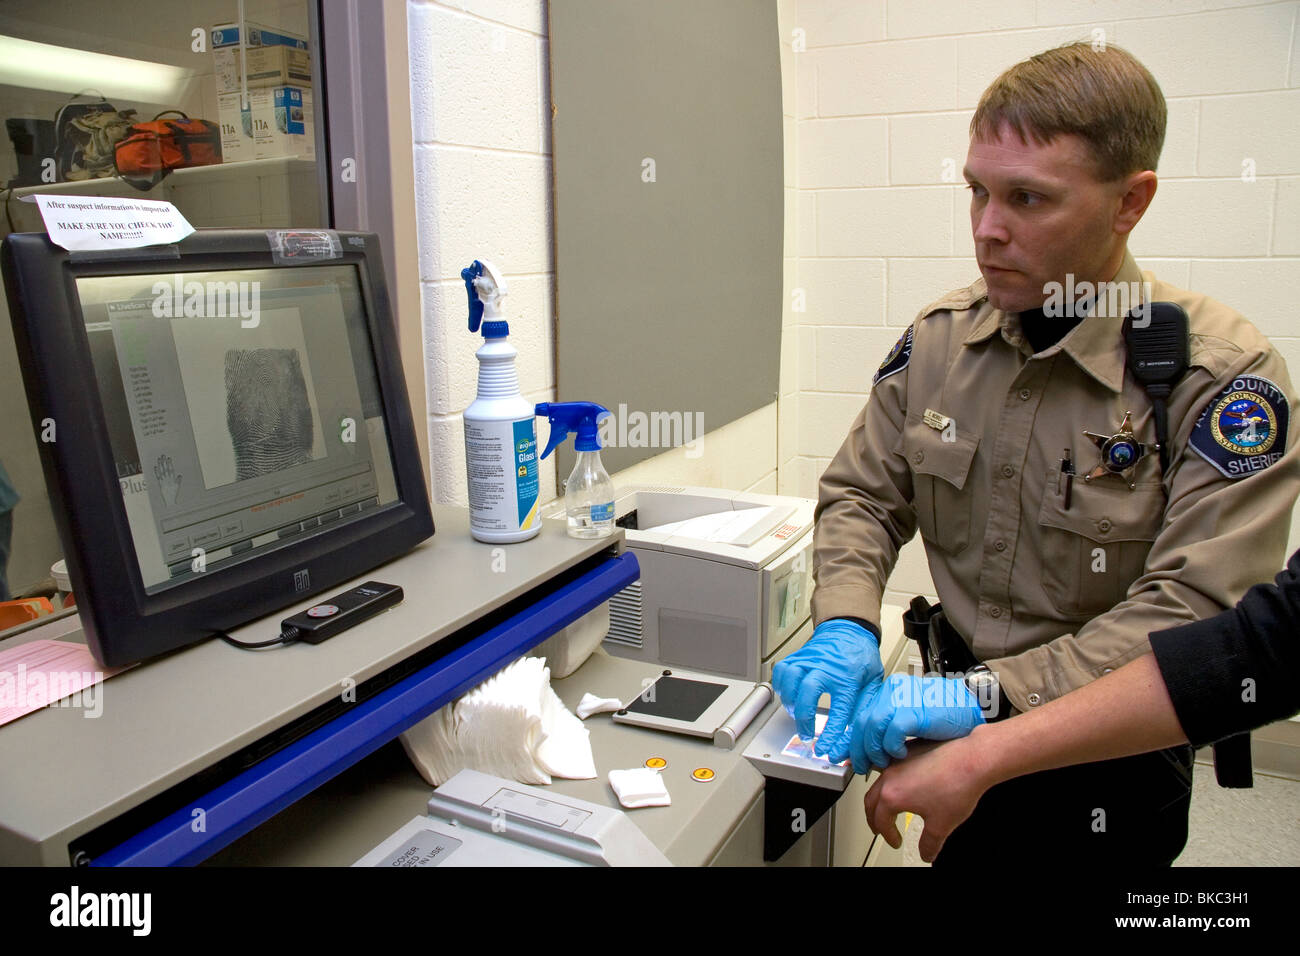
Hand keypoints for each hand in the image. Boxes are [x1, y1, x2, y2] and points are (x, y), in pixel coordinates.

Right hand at [772, 618, 881, 755]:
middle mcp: (825, 667)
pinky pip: (781, 671)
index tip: (825, 747)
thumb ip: (864, 705)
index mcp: (848, 677)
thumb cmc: (861, 655)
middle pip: (807, 693)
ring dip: (790, 701)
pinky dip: (780, 685)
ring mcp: (808, 660)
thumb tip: (857, 730)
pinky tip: (788, 695)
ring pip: (790, 681)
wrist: (849, 629)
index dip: (830, 733)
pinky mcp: (797, 657)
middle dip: (804, 718)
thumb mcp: (873, 681)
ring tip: (795, 713)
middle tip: (806, 733)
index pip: (839, 710)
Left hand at [847, 673, 983, 772]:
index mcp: (890, 692)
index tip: (845, 755)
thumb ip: (889, 732)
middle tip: (862, 765)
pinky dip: (893, 745)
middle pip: (862, 721)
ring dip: (875, 749)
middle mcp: (893, 691)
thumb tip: (870, 752)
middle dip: (858, 748)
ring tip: (884, 762)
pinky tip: (902, 754)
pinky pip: (892, 730)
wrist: (973, 708)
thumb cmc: (947, 716)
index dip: (851, 739)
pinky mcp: (916, 709)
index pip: (861, 716)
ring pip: (872, 726)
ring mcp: (904, 698)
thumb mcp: (911, 721)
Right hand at [864, 735, 991, 862]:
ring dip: (878, 797)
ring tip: (885, 805)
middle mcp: (890, 776)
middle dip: (874, 818)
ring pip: (877, 781)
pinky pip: (889, 767)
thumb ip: (929, 843)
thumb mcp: (942, 824)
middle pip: (871, 801)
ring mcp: (898, 760)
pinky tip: (900, 782)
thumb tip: (926, 853)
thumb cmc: (957, 785)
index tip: (896, 841)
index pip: (881, 821)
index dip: (888, 836)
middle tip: (880, 828)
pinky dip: (888, 780)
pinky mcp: (908, 750)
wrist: (972, 758)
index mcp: (892, 796)